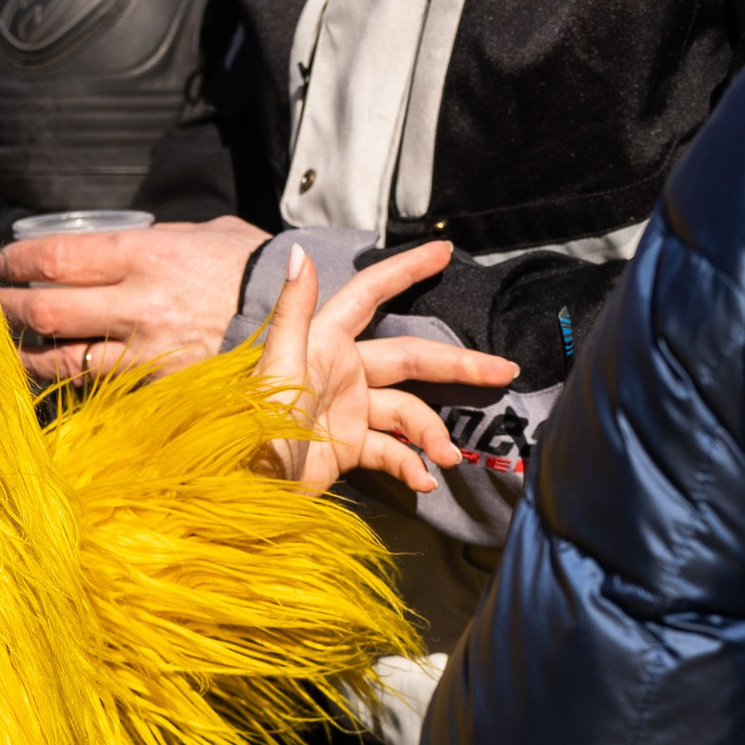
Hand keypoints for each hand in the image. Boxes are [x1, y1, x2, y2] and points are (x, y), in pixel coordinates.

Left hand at [0, 213, 265, 386]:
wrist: (306, 321)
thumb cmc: (255, 269)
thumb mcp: (209, 233)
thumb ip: (161, 238)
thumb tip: (126, 241)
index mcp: (145, 254)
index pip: (55, 258)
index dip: (17, 262)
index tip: (5, 263)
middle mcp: (137, 303)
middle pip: (44, 309)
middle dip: (6, 307)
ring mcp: (146, 351)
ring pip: (60, 357)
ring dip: (26, 352)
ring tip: (11, 345)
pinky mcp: (160, 387)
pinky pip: (99, 387)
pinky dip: (69, 381)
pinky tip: (53, 374)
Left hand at [259, 239, 518, 493]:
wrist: (241, 493)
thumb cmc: (252, 428)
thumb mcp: (274, 369)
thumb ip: (292, 312)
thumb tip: (301, 252)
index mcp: (321, 341)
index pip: (369, 294)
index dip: (405, 270)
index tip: (444, 251)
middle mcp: (340, 370)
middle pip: (409, 357)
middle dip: (458, 365)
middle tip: (504, 372)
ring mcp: (347, 410)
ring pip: (408, 410)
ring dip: (432, 433)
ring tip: (450, 456)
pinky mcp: (348, 447)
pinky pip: (392, 449)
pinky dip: (412, 465)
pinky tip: (425, 481)